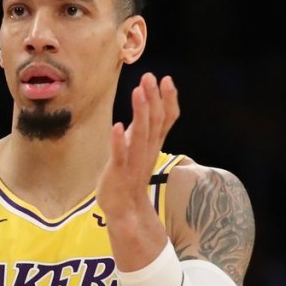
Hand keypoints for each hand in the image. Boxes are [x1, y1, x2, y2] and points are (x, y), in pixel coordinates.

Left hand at [96, 72, 179, 226]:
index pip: (166, 119)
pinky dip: (119, 142)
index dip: (168, 100)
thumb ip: (148, 126)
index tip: (167, 79)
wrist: (125, 208)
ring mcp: (134, 161)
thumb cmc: (132, 173)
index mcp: (154, 143)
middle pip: (154, 122)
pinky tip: (117, 126)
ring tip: (138, 92)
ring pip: (140, 135)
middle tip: (149, 77)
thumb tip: (150, 101)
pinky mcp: (118, 172)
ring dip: (140, 113)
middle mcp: (148, 150)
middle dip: (153, 99)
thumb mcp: (144, 146)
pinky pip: (120, 155)